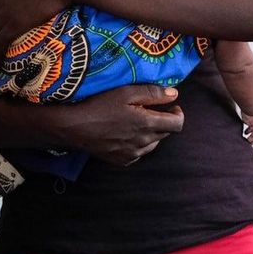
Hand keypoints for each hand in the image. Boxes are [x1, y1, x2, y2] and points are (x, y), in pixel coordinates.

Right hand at [65, 85, 184, 165]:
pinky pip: (139, 153)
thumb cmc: (100, 105)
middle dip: (164, 121)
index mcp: (147, 124)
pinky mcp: (123, 161)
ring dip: (152, 133)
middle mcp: (144, 143)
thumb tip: (174, 94)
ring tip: (138, 122)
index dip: (178, 114)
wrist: (74, 127)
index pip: (177, 125)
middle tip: (151, 110)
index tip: (172, 106)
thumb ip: (153, 93)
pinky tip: (127, 134)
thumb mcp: (126, 92)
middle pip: (166, 133)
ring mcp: (133, 154)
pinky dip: (139, 143)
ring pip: (153, 144)